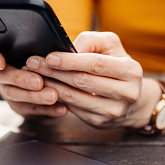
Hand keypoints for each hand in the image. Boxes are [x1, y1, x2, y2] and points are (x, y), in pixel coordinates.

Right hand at [0, 46, 68, 117]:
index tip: (1, 62)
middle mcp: (2, 75)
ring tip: (53, 96)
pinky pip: (32, 110)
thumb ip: (41, 51)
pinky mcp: (20, 108)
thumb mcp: (42, 54)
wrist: (50, 85)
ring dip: (35, 96)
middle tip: (38, 82)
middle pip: (3, 76)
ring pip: (16, 95)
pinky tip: (61, 108)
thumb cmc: (45, 61)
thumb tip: (53, 51)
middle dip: (21, 79)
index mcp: (4, 56)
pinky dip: (49, 109)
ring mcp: (9, 92)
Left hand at [25, 31, 145, 127]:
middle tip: (33, 64)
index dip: (70, 61)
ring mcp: (112, 111)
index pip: (96, 64)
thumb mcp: (110, 46)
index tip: (49, 57)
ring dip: (51, 85)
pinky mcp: (99, 122)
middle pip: (82, 81)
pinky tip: (45, 89)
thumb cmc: (116, 65)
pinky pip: (72, 108)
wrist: (131, 98)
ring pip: (74, 98)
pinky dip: (56, 97)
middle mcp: (126, 94)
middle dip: (54, 72)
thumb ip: (90, 41)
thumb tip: (68, 48)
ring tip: (35, 76)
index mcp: (131, 71)